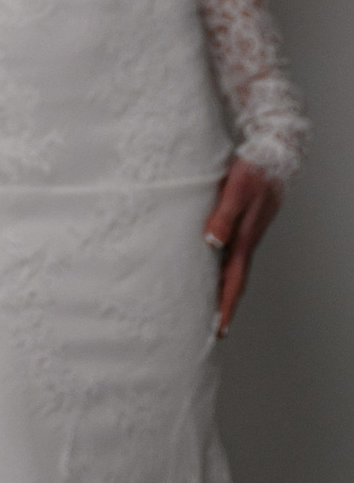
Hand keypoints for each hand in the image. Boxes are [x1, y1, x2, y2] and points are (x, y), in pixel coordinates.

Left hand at [204, 155, 283, 338]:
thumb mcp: (236, 191)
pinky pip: (232, 252)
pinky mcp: (244, 222)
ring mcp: (247, 232)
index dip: (226, 306)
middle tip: (212, 328)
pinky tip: (211, 265)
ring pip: (233, 267)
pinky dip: (222, 266)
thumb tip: (213, 243)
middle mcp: (246, 240)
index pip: (234, 281)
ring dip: (222, 286)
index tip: (219, 330)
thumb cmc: (255, 170)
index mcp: (245, 239)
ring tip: (208, 304)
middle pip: (234, 280)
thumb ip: (224, 216)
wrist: (274, 152)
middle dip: (224, 305)